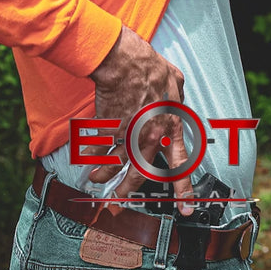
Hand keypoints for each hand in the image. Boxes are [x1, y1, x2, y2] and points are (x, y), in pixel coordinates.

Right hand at [88, 26, 194, 214]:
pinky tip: (85, 161)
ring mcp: (130, 134)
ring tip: (97, 181)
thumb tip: (179, 99)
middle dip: (128, 190)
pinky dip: (91, 156)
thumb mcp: (174, 80)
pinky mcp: (110, 128)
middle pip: (141, 172)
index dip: (183, 189)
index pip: (180, 164)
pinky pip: (100, 148)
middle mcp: (151, 136)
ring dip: (104, 174)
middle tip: (120, 201)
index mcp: (170, 127)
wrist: (125, 61)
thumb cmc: (149, 66)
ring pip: (116, 164)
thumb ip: (177, 97)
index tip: (185, 208)